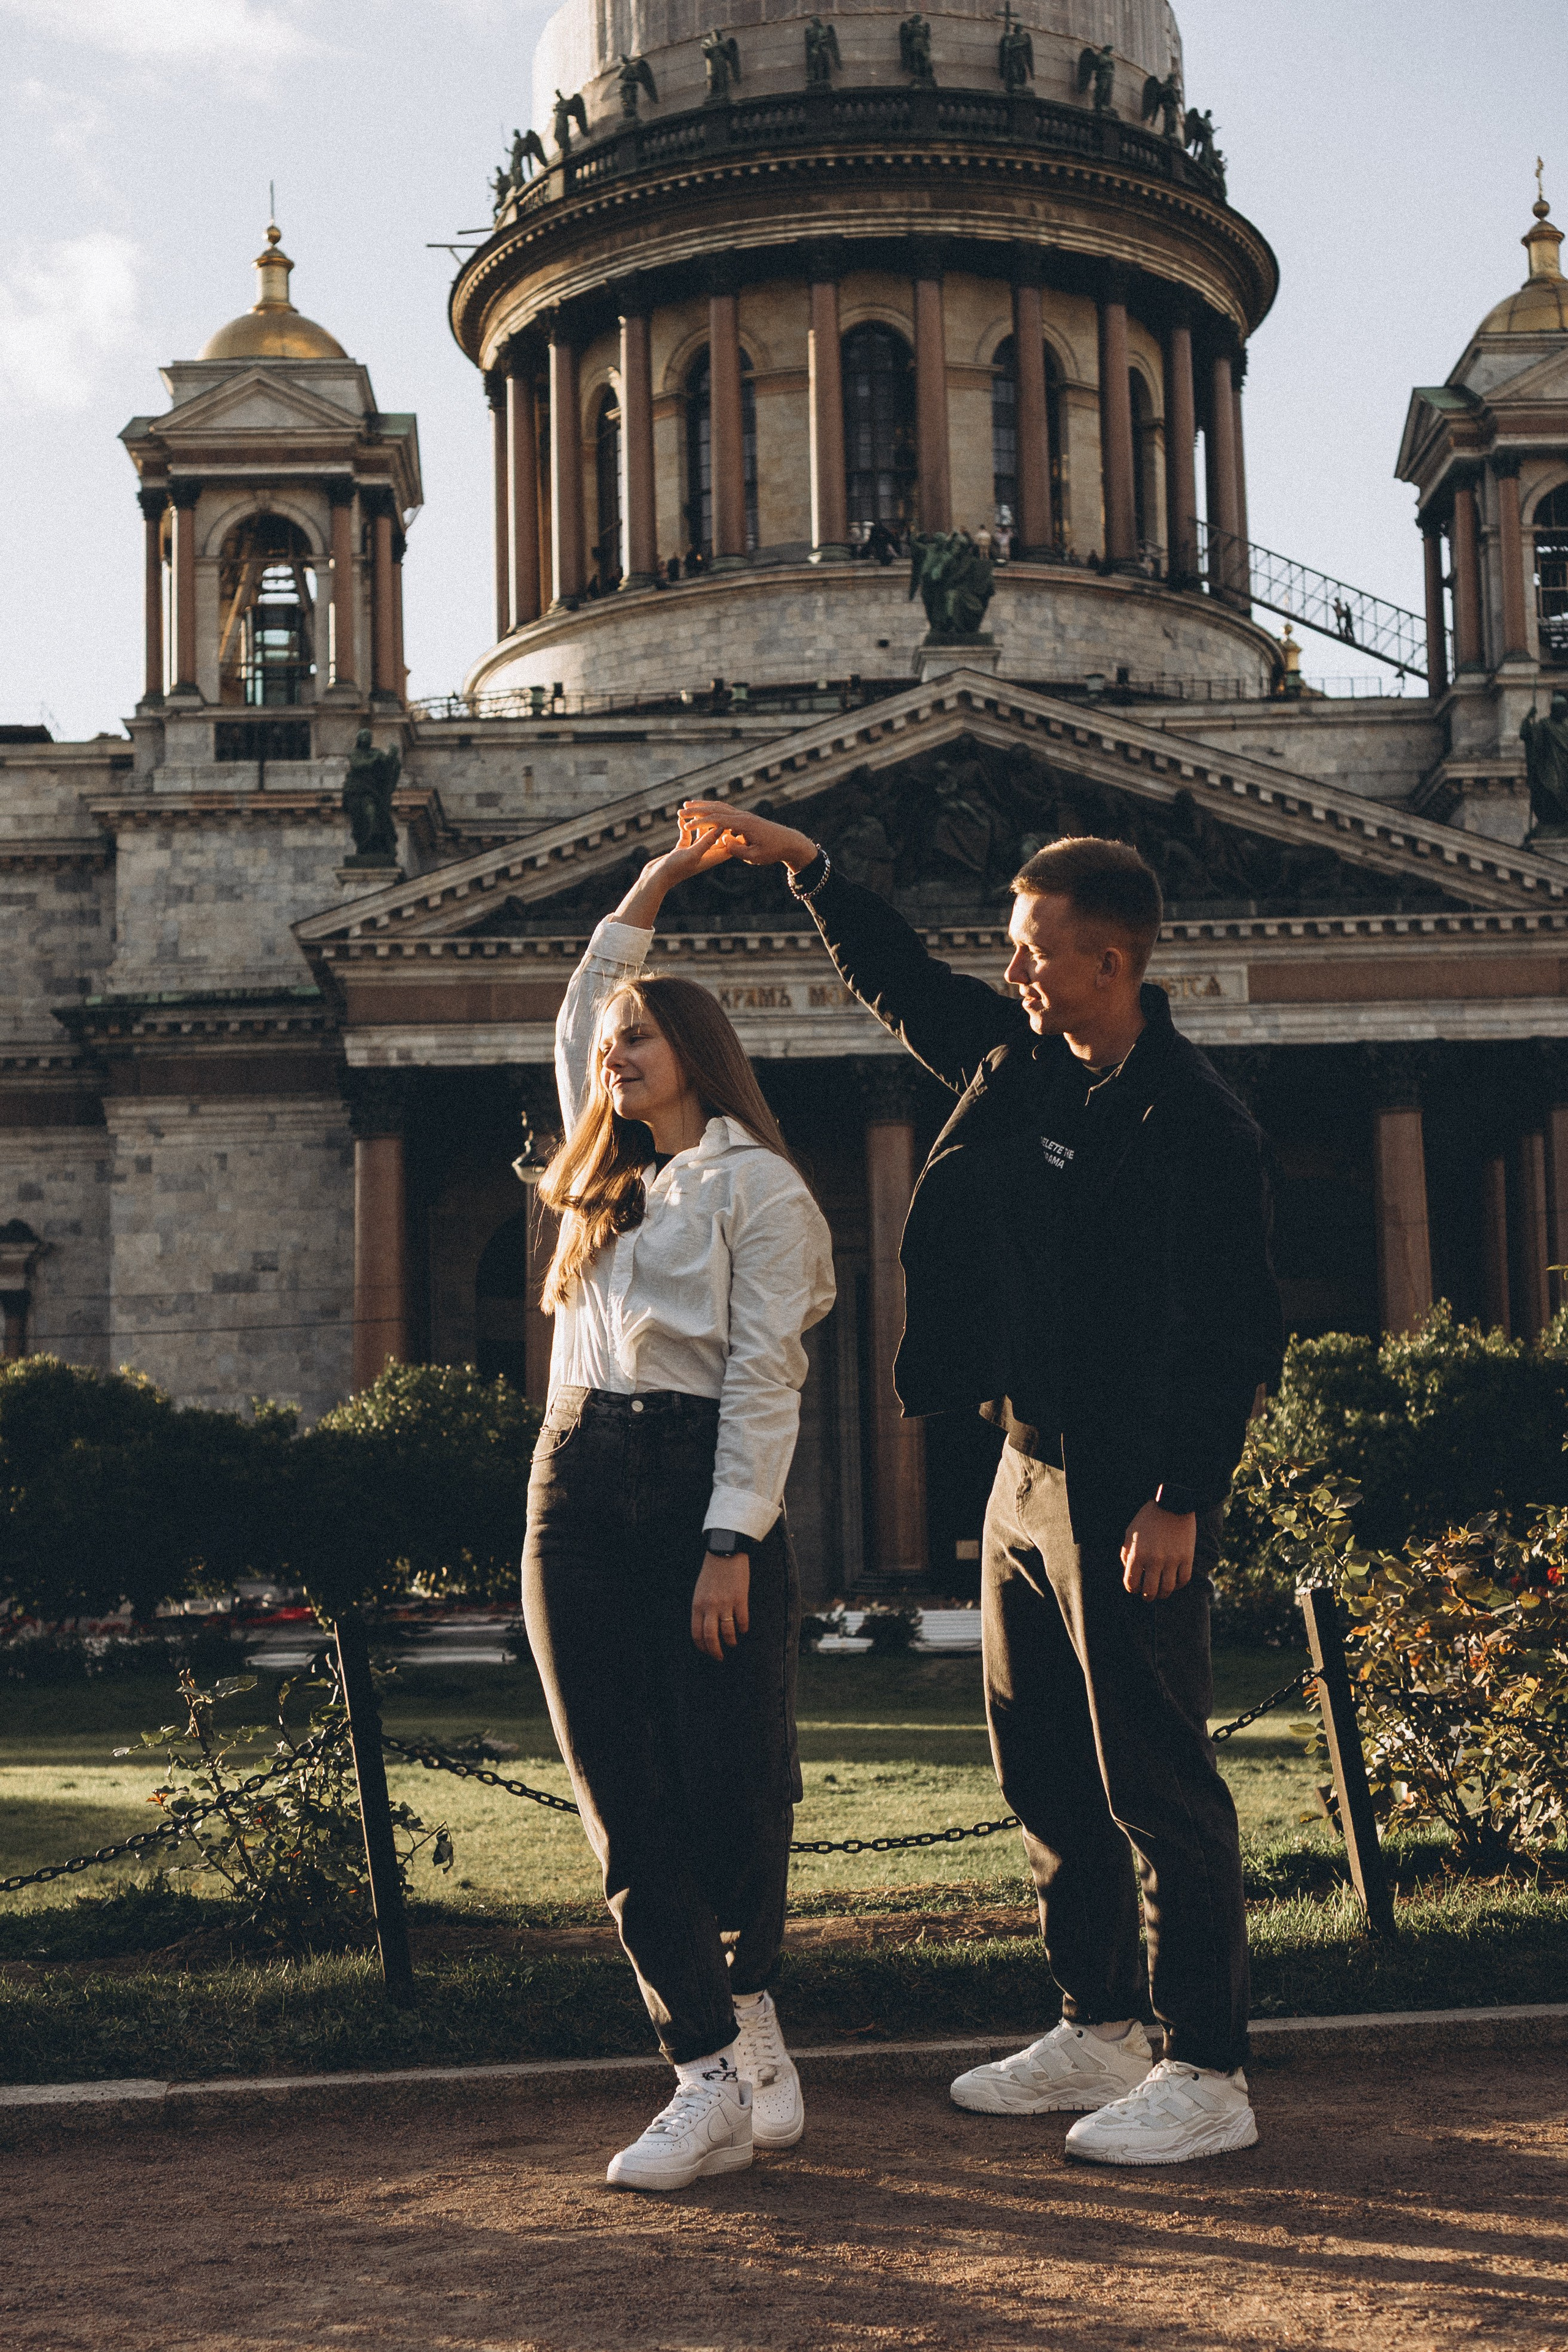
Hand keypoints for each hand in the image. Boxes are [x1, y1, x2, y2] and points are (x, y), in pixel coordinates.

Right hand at [612, 815, 733, 925]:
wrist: (656, 879)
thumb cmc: (675, 869)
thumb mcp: (693, 854)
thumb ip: (707, 841)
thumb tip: (722, 827)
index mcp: (712, 857)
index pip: (730, 843)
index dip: (734, 831)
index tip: (733, 818)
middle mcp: (706, 855)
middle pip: (717, 836)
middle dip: (716, 822)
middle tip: (714, 808)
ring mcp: (694, 852)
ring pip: (702, 833)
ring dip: (699, 821)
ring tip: (694, 809)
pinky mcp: (683, 850)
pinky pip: (688, 835)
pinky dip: (685, 826)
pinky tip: (680, 819)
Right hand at [678, 801, 818, 872]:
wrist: (790, 842)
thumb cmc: (773, 851)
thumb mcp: (755, 857)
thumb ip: (737, 850)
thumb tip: (723, 841)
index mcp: (743, 825)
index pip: (716, 820)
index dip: (700, 822)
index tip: (686, 825)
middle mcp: (742, 816)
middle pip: (715, 808)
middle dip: (697, 809)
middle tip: (681, 810)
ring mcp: (744, 815)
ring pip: (720, 806)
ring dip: (703, 805)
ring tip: (688, 805)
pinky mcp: (745, 817)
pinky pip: (725, 809)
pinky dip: (713, 808)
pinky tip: (705, 810)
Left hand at [692, 1550, 750, 1659]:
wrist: (725, 1551)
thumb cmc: (711, 1571)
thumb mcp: (700, 1590)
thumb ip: (701, 1608)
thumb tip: (706, 1627)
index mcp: (697, 1605)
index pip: (696, 1634)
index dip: (702, 1647)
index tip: (708, 1652)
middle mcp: (709, 1607)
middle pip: (711, 1638)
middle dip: (715, 1652)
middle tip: (720, 1657)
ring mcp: (725, 1604)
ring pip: (728, 1633)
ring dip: (731, 1641)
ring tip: (733, 1642)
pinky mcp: (740, 1599)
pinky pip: (742, 1621)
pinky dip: (743, 1628)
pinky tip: (743, 1629)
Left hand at [1120, 1501, 1195, 1600]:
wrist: (1172, 1503)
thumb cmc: (1147, 1518)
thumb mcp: (1129, 1533)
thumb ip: (1127, 1554)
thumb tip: (1130, 1572)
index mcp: (1137, 1554)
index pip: (1131, 1583)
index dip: (1132, 1589)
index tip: (1135, 1588)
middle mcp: (1154, 1560)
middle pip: (1150, 1591)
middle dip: (1147, 1597)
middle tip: (1148, 1596)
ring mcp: (1172, 1560)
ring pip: (1168, 1589)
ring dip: (1163, 1594)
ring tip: (1161, 1592)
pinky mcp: (1186, 1557)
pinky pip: (1183, 1580)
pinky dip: (1178, 1585)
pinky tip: (1174, 1582)